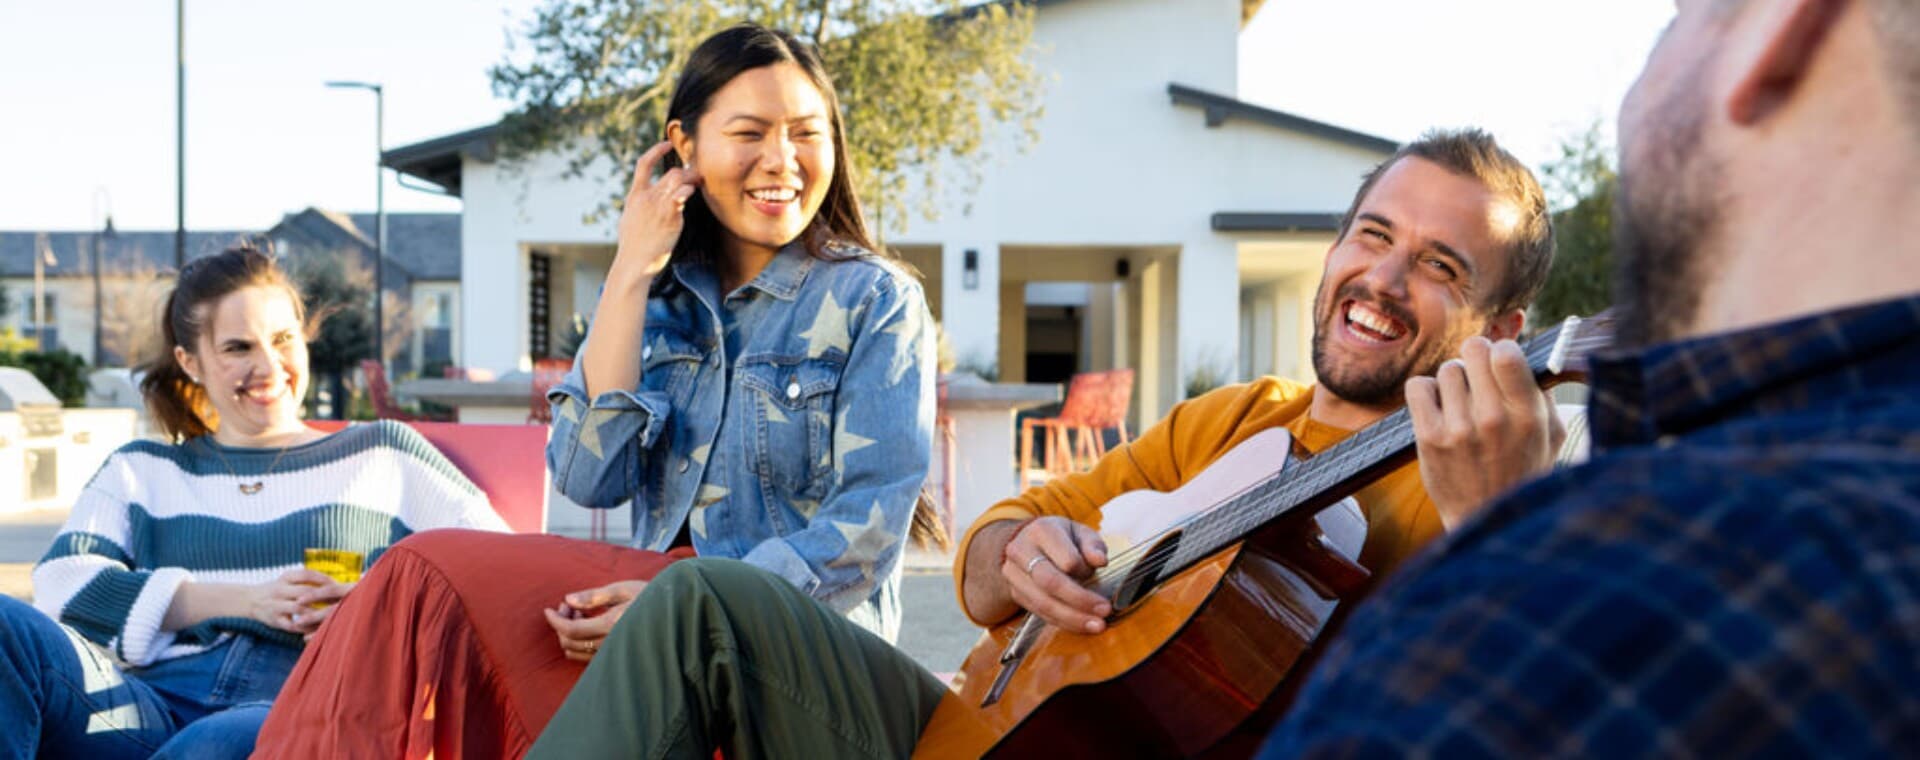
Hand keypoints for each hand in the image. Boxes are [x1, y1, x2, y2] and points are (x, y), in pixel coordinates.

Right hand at [248, 569, 349, 634]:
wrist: (249, 600)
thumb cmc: (277, 589)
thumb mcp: (288, 580)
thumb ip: (307, 580)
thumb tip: (336, 581)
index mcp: (286, 578)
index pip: (307, 575)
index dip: (324, 579)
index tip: (339, 584)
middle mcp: (280, 590)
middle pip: (305, 592)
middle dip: (325, 597)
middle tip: (342, 601)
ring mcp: (276, 606)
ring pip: (300, 609)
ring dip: (317, 613)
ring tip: (333, 615)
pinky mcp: (274, 620)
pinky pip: (292, 625)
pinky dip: (306, 628)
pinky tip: (318, 629)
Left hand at [542, 579, 648, 661]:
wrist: (673, 613)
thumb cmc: (649, 596)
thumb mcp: (622, 589)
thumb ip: (593, 596)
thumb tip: (568, 599)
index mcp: (611, 625)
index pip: (571, 630)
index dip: (555, 621)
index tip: (547, 609)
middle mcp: (610, 643)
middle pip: (569, 643)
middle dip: (560, 623)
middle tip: (568, 604)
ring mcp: (612, 653)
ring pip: (575, 652)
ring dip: (568, 633)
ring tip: (578, 613)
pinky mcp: (614, 656)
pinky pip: (586, 656)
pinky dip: (578, 641)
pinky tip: (587, 624)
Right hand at [610, 141, 701, 283]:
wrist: (634, 262)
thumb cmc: (633, 246)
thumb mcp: (629, 220)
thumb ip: (638, 207)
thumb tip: (643, 203)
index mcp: (634, 196)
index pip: (643, 164)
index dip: (656, 150)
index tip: (667, 144)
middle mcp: (646, 197)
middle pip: (671, 172)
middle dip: (686, 172)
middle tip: (696, 177)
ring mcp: (658, 205)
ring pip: (679, 179)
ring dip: (692, 180)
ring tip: (698, 184)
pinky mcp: (670, 215)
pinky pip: (683, 194)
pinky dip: (690, 190)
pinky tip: (693, 193)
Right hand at [999, 517, 1111, 634]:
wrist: (1027, 542)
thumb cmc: (1061, 538)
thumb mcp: (1080, 532)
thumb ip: (1093, 544)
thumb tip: (1100, 561)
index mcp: (1040, 531)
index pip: (1066, 559)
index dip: (1085, 570)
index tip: (1101, 571)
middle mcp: (1021, 551)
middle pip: (1051, 582)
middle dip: (1080, 601)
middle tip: (1105, 611)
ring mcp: (1014, 574)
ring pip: (1043, 603)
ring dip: (1072, 618)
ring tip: (1097, 625)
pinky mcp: (1015, 593)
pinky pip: (1039, 613)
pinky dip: (1062, 622)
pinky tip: (1081, 625)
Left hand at [1406, 336, 1565, 530]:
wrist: (1486, 517)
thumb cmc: (1522, 472)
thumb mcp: (1550, 437)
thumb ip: (1543, 395)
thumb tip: (1526, 355)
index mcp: (1528, 416)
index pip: (1507, 353)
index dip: (1501, 348)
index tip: (1500, 361)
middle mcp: (1494, 419)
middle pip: (1474, 350)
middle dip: (1477, 358)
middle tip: (1479, 378)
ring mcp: (1459, 429)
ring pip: (1448, 369)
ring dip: (1454, 380)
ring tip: (1462, 402)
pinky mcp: (1429, 438)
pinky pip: (1418, 386)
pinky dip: (1427, 391)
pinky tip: (1439, 407)